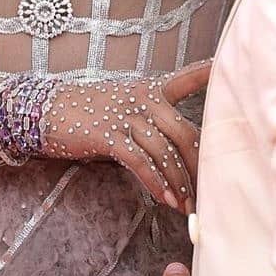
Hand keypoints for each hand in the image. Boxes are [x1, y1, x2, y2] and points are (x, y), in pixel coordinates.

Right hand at [42, 62, 209, 212]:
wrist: (49, 110)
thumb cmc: (90, 110)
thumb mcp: (125, 103)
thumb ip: (152, 118)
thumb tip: (177, 148)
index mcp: (152, 89)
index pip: (188, 78)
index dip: (208, 74)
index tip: (227, 68)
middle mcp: (144, 99)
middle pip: (186, 132)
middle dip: (200, 167)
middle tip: (210, 192)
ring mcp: (127, 116)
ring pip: (166, 151)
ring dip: (180, 183)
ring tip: (188, 207)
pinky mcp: (110, 135)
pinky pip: (141, 162)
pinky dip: (156, 183)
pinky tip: (165, 200)